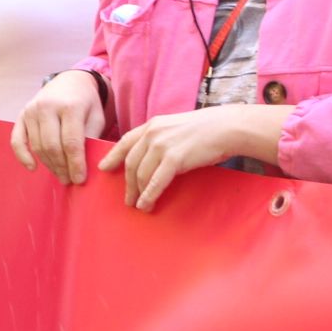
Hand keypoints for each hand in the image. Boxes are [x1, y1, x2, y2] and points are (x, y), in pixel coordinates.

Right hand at [10, 70, 105, 184]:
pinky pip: (17, 140)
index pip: (71, 142)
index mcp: (70, 106)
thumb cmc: (86, 102)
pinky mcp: (21, 115)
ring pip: (37, 146)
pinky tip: (33, 168)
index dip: (75, 164)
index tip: (80, 180)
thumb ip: (91, 138)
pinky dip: (23, 156)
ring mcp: (31, 110)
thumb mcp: (96, 116)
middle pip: (52, 146)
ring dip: (48, 165)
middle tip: (69, 180)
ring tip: (60, 175)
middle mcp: (48, 107)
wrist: (70, 80)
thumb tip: (86, 165)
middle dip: (62, 167)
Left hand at [99, 106, 261, 211]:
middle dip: (127, 184)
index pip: (126, 141)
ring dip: (138, 193)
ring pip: (140, 174)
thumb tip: (152, 156)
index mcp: (153, 124)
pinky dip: (149, 195)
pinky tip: (147, 204)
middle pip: (131, 163)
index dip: (113, 156)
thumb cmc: (207, 129)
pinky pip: (155, 182)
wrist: (227, 127)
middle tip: (128, 199)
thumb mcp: (177, 127)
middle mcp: (153, 133)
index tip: (104, 168)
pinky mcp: (174, 158)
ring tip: (139, 205)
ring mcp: (162, 145)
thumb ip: (161, 137)